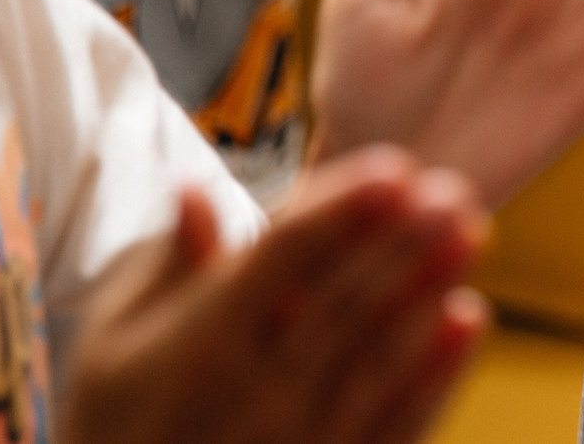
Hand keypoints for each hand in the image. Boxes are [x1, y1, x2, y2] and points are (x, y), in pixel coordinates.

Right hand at [60, 147, 489, 443]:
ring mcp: (300, 437)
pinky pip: (396, 421)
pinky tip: (469, 317)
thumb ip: (165, 266)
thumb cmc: (113, 422)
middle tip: (452, 187)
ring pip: (379, 354)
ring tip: (473, 230)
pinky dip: (437, 372)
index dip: (341, 211)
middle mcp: (257, 389)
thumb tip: (197, 191)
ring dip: (428, 289)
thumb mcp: (110, 343)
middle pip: (344, 299)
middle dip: (400, 241)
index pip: (282, 259)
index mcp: (202, 342)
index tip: (393, 168)